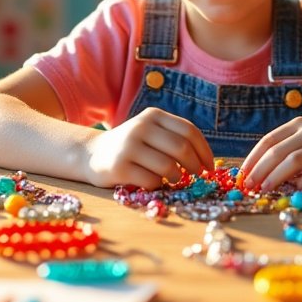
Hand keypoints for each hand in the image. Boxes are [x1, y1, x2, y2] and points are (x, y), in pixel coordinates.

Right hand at [81, 107, 213, 188]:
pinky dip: (158, 185)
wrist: (91, 154)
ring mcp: (128, 147)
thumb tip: (206, 161)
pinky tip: (153, 182)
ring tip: (174, 178)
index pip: (189, 131)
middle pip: (181, 148)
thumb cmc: (131, 146)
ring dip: (177, 177)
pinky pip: (152, 181)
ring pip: (168, 167)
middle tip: (198, 176)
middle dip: (195, 166)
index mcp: (153, 116)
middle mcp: (140, 127)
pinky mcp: (119, 167)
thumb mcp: (151, 132)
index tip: (210, 166)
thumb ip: (175, 139)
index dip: (204, 151)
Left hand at [237, 117, 301, 190]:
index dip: (253, 158)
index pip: (269, 141)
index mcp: (299, 125)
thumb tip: (253, 175)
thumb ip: (284, 153)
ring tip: (265, 189)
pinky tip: (295, 190)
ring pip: (294, 161)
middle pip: (279, 151)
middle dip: (260, 170)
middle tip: (249, 186)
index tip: (242, 175)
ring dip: (276, 177)